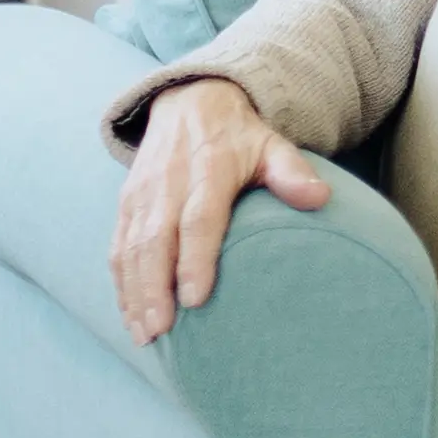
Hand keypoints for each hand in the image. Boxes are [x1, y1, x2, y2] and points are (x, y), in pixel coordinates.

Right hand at [111, 77, 328, 344]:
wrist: (190, 102)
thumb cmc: (241, 136)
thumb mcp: (273, 144)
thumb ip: (293, 172)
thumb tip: (320, 199)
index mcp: (208, 169)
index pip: (198, 220)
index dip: (194, 259)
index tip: (195, 299)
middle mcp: (167, 183)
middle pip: (155, 242)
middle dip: (154, 289)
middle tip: (162, 331)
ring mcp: (141, 195)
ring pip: (130, 249)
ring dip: (134, 294)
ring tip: (145, 335)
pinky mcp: (126, 204)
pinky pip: (117, 247)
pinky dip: (121, 284)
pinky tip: (131, 317)